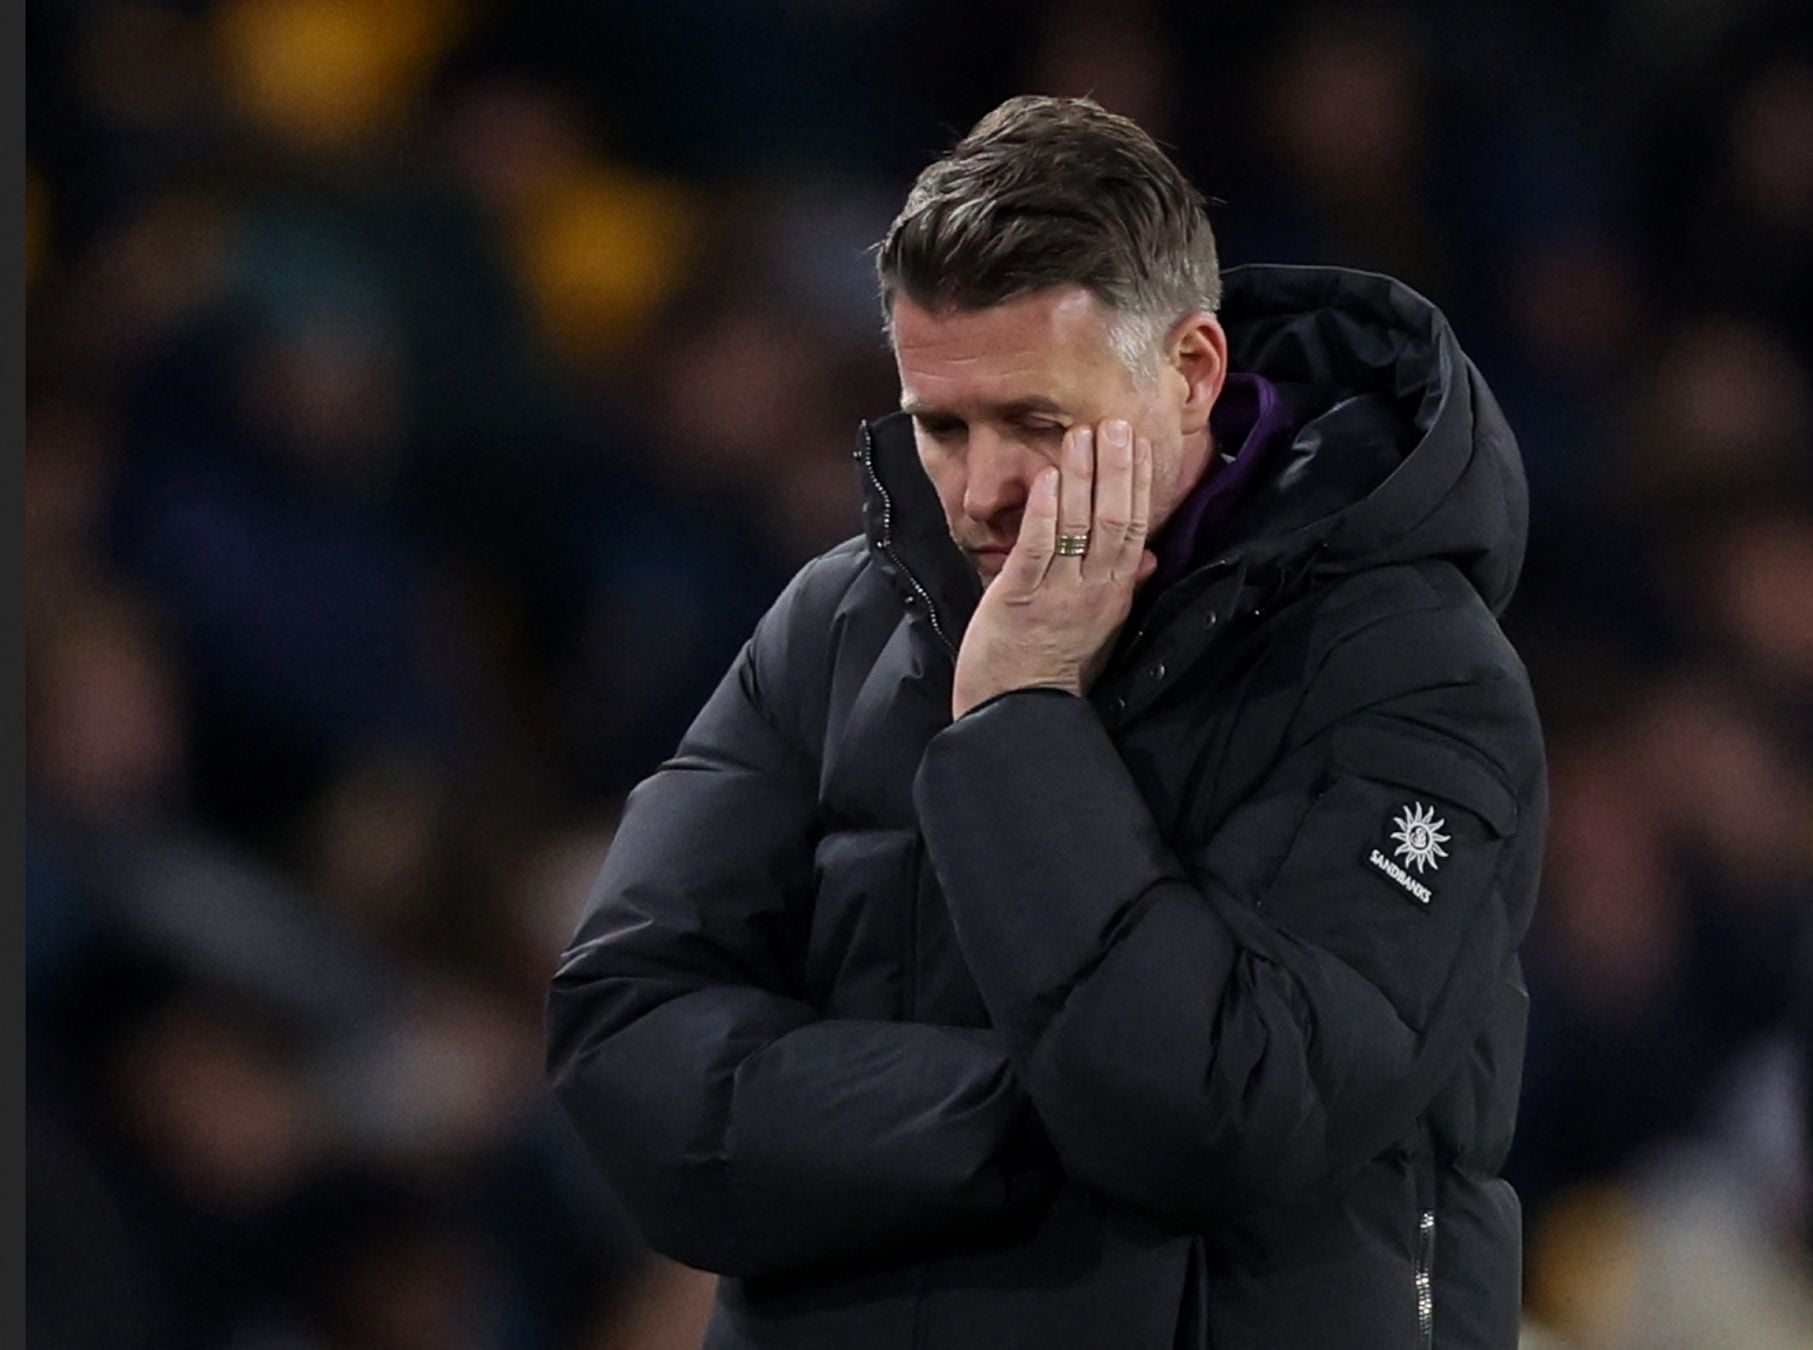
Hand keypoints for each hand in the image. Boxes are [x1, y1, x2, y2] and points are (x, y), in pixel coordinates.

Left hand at [951, 419, 1156, 718]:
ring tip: (1081, 435)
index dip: (1139, 483)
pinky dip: (1043, 513)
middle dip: (1116, 469)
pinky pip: (1036, 550)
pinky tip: (1046, 479)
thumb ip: (1127, 587)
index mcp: (1114, 593)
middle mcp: (1094, 591)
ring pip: (1077, 528)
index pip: (1135, 528)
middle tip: (1115, 423)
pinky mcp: (1019, 601)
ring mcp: (1058, 595)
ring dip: (1080, 478)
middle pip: (1114, 520)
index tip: (1139, 442)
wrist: (1017, 713)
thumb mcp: (1102, 628)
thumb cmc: (1055, 668)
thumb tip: (1153, 555)